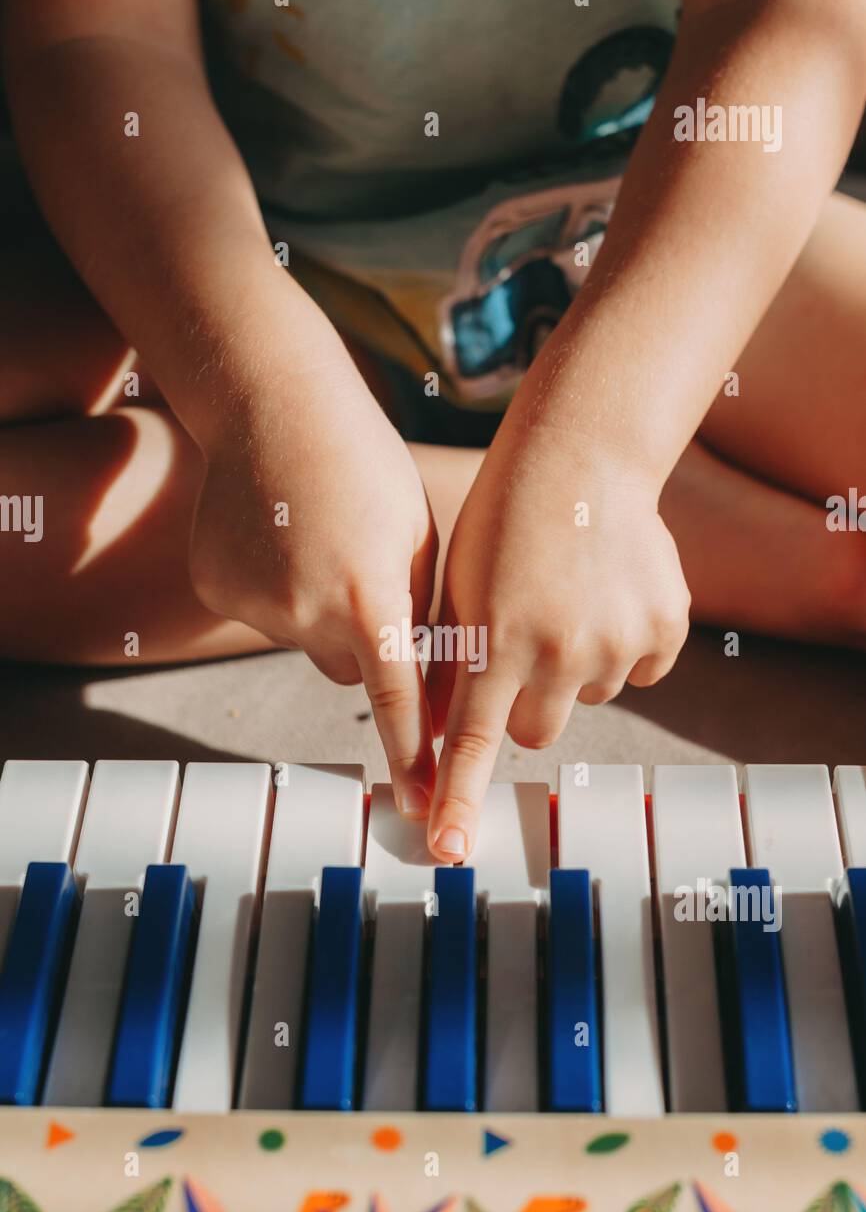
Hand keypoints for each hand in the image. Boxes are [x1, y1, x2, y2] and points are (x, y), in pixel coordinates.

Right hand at [189, 345, 438, 814]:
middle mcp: (308, 610)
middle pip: (348, 669)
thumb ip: (419, 614)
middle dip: (362, 639)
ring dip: (315, 609)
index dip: (413, 758)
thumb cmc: (365, 465)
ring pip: (302, 640)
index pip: (398, 701)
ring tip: (315, 537)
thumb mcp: (416, 539)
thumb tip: (423, 684)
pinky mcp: (216, 589)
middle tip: (360, 571)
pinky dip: (273, 589)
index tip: (423, 807)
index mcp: (371, 595)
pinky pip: (261, 615)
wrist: (272, 403)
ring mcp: (254, 602)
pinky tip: (277, 536)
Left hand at [425, 424, 689, 859]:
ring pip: (587, 696)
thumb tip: (440, 738)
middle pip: (535, 730)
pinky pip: (639, 669)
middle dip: (523, 704)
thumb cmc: (504, 522)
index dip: (459, 799)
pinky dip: (623, 645)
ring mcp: (617, 642)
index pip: (473, 742)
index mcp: (496, 641)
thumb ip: (454, 667)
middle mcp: (558, 651)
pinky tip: (606, 595)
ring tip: (564, 599)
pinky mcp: (665, 628)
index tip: (450, 849)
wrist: (582, 458)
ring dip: (573, 667)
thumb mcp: (458, 591)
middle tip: (521, 644)